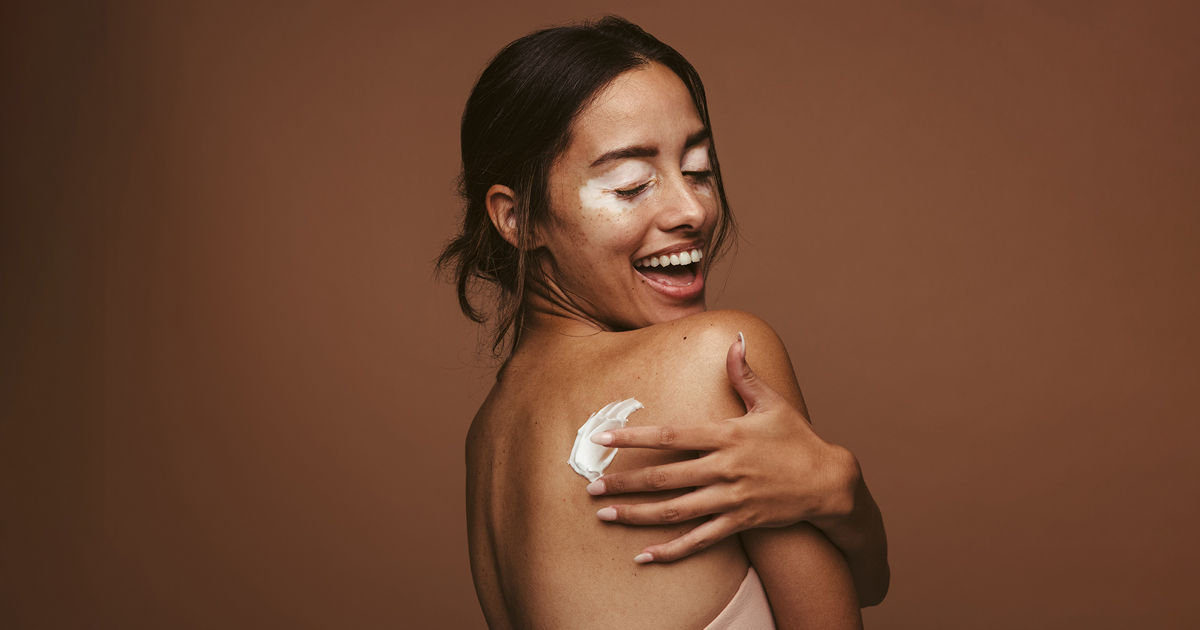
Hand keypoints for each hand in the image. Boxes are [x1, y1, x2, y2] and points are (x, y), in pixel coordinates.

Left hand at [587, 333, 862, 562]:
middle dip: (625, 481)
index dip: (635, 437)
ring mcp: (732, 498)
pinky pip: (700, 540)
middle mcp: (725, 468)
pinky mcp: (740, 522)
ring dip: (638, 514)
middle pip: (665, 477)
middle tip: (592, 485)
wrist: (830, 482)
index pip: (671, 436)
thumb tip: (735, 339)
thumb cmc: (797, 438)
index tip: (604, 436)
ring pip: (676, 510)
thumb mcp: (772, 403)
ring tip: (606, 515)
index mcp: (727, 435)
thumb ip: (744, 374)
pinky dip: (671, 550)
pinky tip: (644, 555)